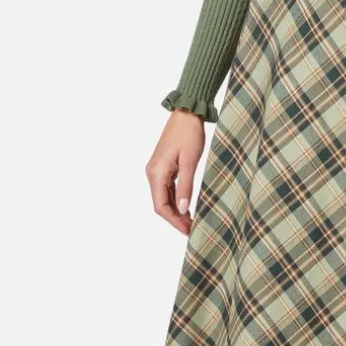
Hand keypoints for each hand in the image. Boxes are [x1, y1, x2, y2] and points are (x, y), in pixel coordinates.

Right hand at [146, 108, 205, 234]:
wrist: (187, 114)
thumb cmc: (189, 134)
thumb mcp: (190, 161)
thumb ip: (185, 186)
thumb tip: (182, 209)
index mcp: (156, 173)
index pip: (161, 207)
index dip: (174, 221)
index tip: (188, 231)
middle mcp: (152, 174)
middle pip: (161, 205)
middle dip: (175, 219)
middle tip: (193, 229)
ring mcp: (157, 170)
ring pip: (163, 198)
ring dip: (176, 211)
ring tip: (192, 222)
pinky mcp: (163, 167)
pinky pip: (167, 189)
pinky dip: (176, 200)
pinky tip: (187, 207)